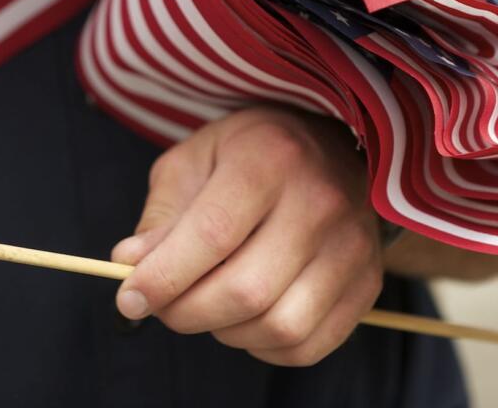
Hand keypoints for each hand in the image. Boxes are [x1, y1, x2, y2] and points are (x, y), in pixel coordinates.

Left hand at [111, 106, 383, 365]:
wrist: (336, 148)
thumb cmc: (253, 153)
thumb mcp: (196, 160)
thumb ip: (162, 214)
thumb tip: (131, 264)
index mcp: (270, 158)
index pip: (213, 234)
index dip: (163, 277)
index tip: (130, 298)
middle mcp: (320, 201)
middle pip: (246, 290)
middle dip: (187, 313)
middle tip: (164, 307)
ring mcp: (352, 245)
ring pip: (279, 326)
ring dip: (226, 333)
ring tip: (208, 308)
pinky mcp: (367, 283)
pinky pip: (307, 344)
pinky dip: (263, 347)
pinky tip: (245, 320)